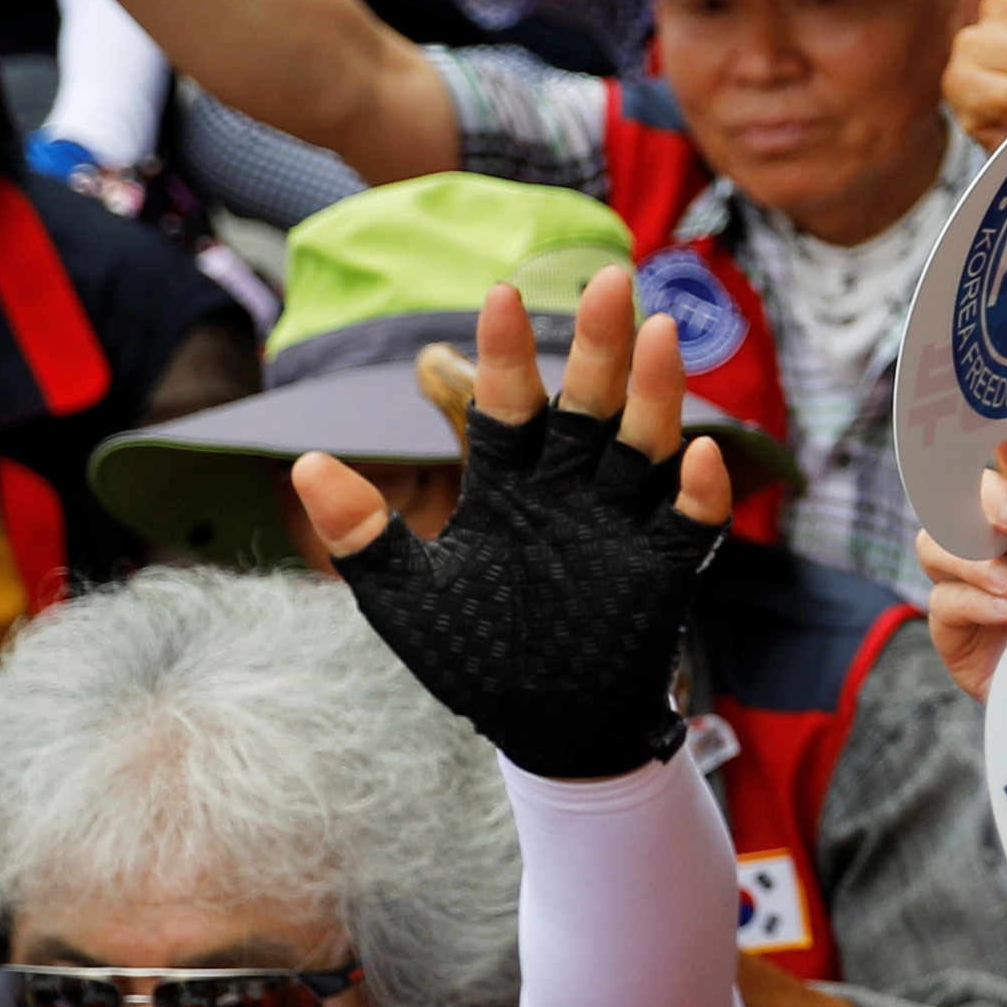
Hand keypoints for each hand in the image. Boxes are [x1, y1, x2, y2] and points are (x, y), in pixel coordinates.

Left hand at [305, 267, 729, 777]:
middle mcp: (570, 494)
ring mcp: (620, 528)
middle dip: (600, 344)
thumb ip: (363, 532)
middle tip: (613, 278)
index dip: (506, 353)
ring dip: (654, 395)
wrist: (545, 727)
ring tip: (660, 334)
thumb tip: (305, 462)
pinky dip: (699, 493)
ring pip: (643, 447)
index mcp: (510, 489)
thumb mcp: (404, 597)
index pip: (508, 405)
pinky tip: (701, 459)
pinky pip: (688, 524)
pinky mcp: (662, 571)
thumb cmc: (474, 658)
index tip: (500, 292)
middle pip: (587, 406)